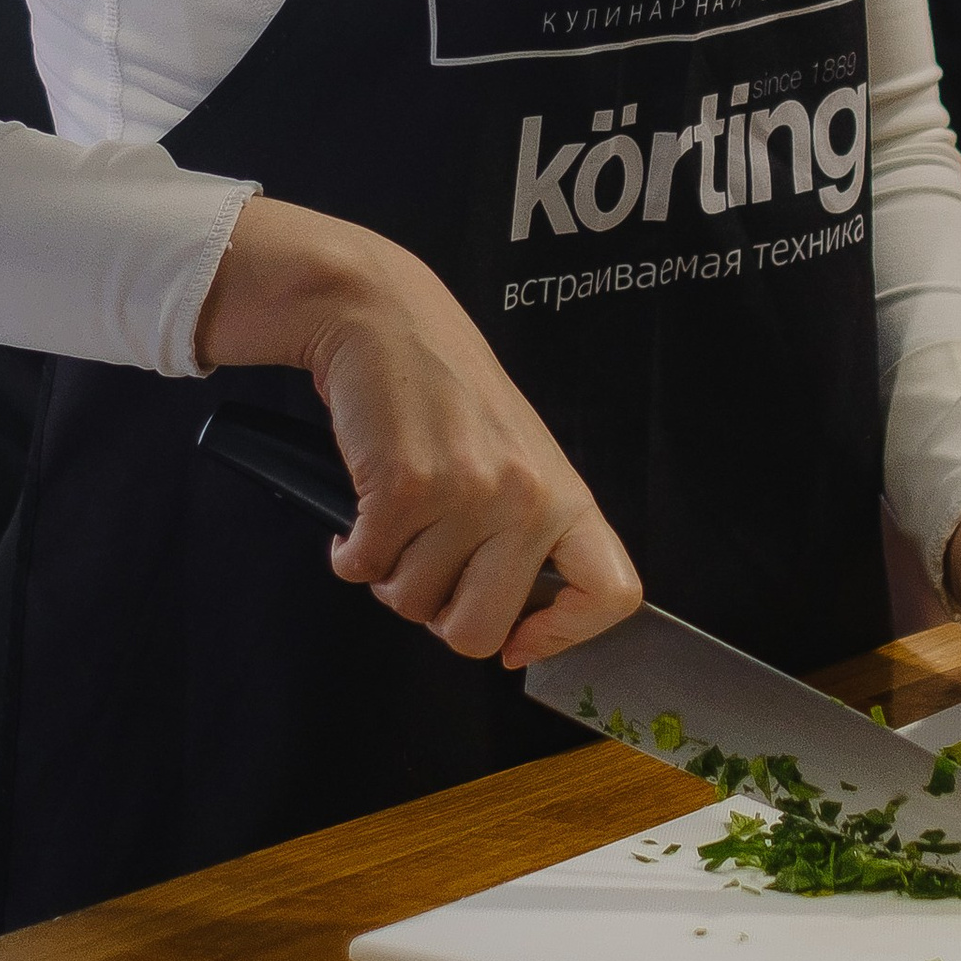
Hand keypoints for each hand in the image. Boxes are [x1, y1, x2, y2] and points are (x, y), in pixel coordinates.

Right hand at [197, 195, 639, 666]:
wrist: (388, 318)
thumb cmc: (449, 393)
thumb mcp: (518, 457)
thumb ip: (526, 535)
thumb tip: (511, 633)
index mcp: (564, 493)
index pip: (611, 593)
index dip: (563, 636)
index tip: (519, 642)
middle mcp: (525, 497)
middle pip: (479, 633)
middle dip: (438, 616)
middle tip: (427, 566)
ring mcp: (466, 493)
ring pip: (410, 603)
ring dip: (389, 571)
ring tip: (397, 517)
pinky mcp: (402, 487)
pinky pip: (362, 569)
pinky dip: (349, 552)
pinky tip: (361, 514)